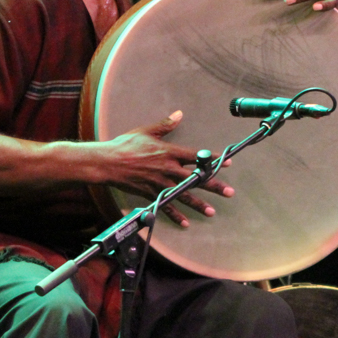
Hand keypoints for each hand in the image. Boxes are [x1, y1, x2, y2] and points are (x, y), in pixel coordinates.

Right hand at [103, 110, 233, 226]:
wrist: (108, 162)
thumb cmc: (126, 145)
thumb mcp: (146, 131)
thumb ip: (165, 125)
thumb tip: (179, 114)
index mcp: (169, 152)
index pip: (196, 156)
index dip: (212, 160)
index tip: (227, 163)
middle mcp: (168, 169)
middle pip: (195, 179)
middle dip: (214, 185)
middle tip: (229, 192)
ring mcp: (160, 183)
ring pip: (184, 195)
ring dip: (199, 204)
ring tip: (212, 211)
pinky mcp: (151, 194)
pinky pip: (166, 206)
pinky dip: (175, 215)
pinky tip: (185, 223)